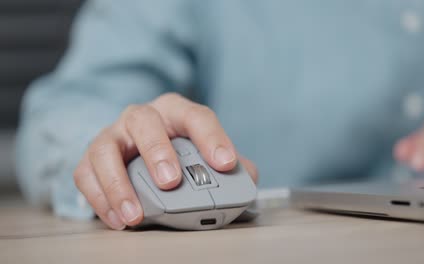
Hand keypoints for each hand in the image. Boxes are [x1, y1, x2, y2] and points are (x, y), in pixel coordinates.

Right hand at [73, 93, 257, 229]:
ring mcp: (112, 136)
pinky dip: (100, 199)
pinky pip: (86, 175)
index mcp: (174, 112)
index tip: (225, 164)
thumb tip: (247, 178)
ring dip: (120, 184)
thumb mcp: (202, 151)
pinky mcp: (90, 158)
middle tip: (170, 181)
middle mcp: (141, 118)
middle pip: (144, 122)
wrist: (133, 147)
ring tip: (136, 215)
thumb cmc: (174, 149)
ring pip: (106, 149)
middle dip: (157, 151)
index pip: (196, 116)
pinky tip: (119, 219)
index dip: (212, 138)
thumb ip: (229, 165)